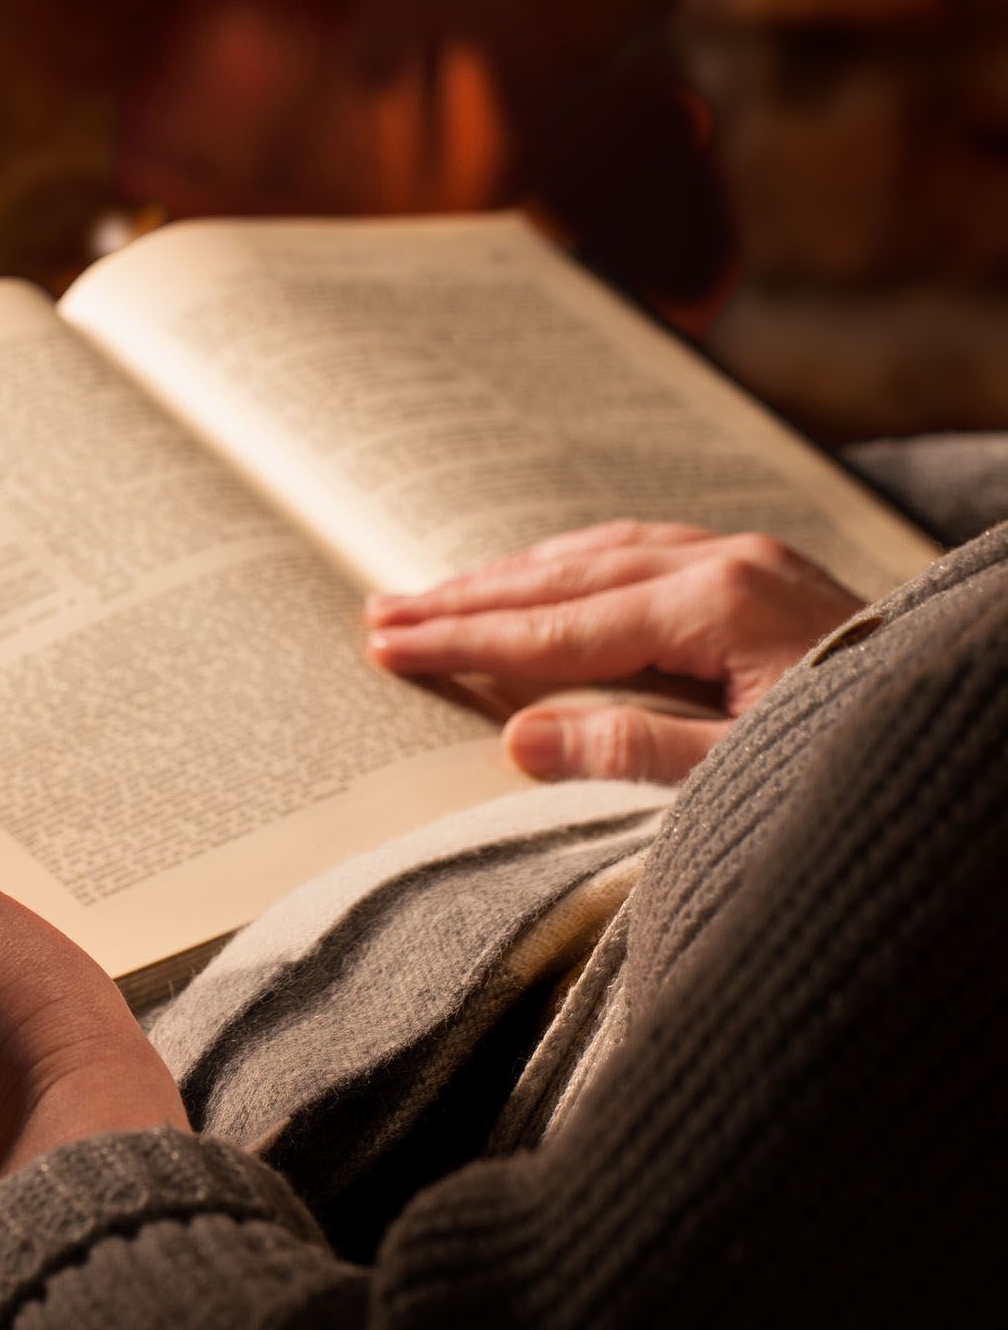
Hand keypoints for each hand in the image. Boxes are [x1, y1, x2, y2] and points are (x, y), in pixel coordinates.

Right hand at [363, 521, 862, 782]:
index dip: (465, 640)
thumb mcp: (745, 777)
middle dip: (466, 597)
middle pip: (564, 577)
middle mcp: (727, 563)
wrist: (969, 726)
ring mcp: (747, 559)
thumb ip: (632, 751)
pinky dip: (572, 567)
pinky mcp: (762, 572)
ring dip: (511, 575)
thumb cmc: (859, 759)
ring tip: (436, 595)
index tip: (389, 645)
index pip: (558, 628)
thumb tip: (516, 736)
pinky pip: (641, 551)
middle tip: (381, 614)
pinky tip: (542, 579)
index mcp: (718, 607)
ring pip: (599, 553)